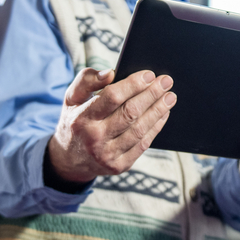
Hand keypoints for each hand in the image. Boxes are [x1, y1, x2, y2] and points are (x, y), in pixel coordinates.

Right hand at [47, 67, 176, 185]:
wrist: (70, 160)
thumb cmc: (75, 120)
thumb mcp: (71, 97)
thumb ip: (86, 80)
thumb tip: (110, 73)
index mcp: (82, 118)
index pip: (112, 97)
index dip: (133, 84)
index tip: (149, 74)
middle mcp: (94, 138)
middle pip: (131, 113)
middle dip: (152, 95)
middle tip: (166, 81)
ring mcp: (107, 155)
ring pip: (140, 129)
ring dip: (158, 110)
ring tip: (170, 97)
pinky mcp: (119, 166)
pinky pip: (143, 144)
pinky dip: (156, 127)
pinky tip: (163, 114)